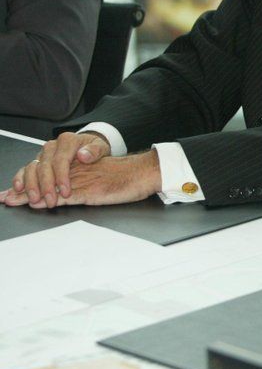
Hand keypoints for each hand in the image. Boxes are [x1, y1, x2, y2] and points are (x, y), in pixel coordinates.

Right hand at [2, 132, 110, 207]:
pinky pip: (26, 169)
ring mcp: (43, 154)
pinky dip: (21, 179)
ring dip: (32, 185)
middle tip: (50, 200)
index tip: (65, 192)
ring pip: (32, 168)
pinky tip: (19, 188)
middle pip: (44, 166)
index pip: (61, 160)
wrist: (88, 146)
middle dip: (46, 185)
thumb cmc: (94, 149)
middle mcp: (53, 146)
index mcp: (68, 141)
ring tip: (35, 199)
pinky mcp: (38, 161)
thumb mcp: (101, 147)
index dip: (61, 177)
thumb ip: (95, 151)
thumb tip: (83, 155)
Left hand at [2, 149, 161, 208]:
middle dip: (22, 188)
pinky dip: (52, 200)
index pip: (45, 169)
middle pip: (42, 175)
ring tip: (15, 201)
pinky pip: (67, 194)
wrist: (142, 173)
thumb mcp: (96, 176)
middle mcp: (76, 170)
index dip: (26, 179)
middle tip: (8, 198)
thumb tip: (56, 194)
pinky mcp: (91, 190)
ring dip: (30, 195)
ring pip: (50, 185)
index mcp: (76, 165)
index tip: (12, 191)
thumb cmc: (122, 176)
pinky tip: (40, 204)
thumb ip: (77, 181)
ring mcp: (82, 180)